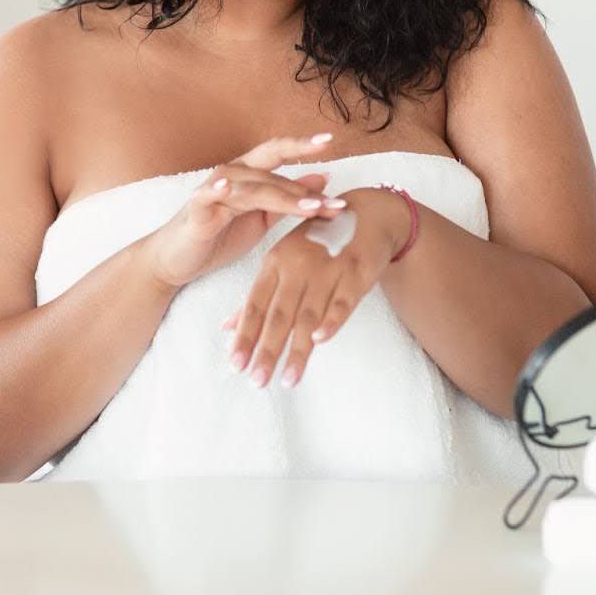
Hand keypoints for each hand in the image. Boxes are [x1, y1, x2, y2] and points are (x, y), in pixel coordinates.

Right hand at [140, 133, 349, 290]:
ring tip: (311, 207)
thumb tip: (324, 177)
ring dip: (284, 196)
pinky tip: (228, 188)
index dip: (302, 145)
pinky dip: (216, 190)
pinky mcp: (196, 211)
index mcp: (248, 174)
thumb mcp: (262, 217)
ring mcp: (212, 191)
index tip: (330, 140)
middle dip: (305, 186)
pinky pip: (207, 196)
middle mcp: (231, 175)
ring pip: (252, 187)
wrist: (178, 261)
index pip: (277, 152)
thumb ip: (289, 197)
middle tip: (336, 202)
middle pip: (270, 170)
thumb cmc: (219, 236)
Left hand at [224, 187, 411, 388]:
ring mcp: (327, 269)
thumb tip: (227, 328)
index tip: (236, 365)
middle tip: (257, 382)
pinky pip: (342, 301)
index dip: (246, 335)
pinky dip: (331, 320)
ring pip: (309, 316)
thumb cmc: (320, 242)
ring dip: (299, 351)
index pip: (256, 305)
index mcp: (276, 262)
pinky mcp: (355, 273)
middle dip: (267, 350)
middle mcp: (298, 266)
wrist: (368, 212)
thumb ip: (258, 297)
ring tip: (288, 380)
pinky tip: (321, 341)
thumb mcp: (284, 261)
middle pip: (279, 315)